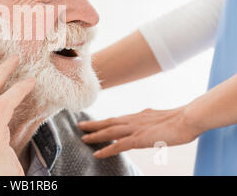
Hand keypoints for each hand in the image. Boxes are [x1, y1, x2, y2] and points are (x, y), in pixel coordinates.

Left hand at [78, 107, 201, 157]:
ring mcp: (135, 129)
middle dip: (94, 124)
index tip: (94, 122)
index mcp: (139, 116)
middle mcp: (134, 120)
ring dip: (95, 134)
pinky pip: (118, 145)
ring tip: (83, 137)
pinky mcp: (139, 138)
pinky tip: (97, 153)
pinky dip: (106, 149)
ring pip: (110, 131)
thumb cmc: (180, 119)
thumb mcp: (160, 118)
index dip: (105, 121)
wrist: (188, 118)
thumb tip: (147, 117)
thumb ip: (150, 120)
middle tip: (80, 125)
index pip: (117, 118)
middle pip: (109, 122)